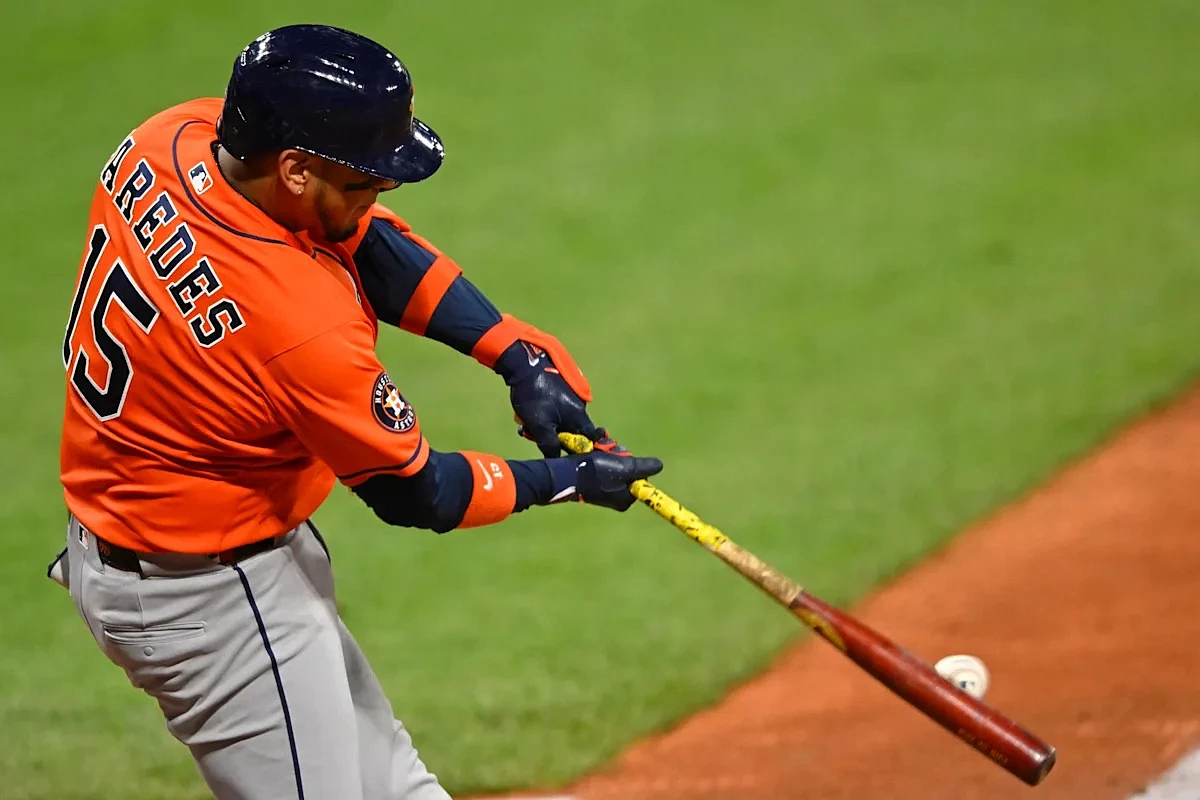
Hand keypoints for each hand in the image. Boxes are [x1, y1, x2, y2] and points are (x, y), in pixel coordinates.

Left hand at [500, 341, 601, 455]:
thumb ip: (550, 444)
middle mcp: (580, 406)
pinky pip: (555, 407)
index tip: (572, 456)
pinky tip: (529, 408)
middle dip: (554, 436)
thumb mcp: (539, 424)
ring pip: (560, 419)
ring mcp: (571, 396)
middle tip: (533, 433)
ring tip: (525, 420)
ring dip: (545, 423)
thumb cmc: (534, 395)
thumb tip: (557, 460)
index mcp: (579, 416)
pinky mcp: (561, 388)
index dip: (584, 450)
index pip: (590, 439)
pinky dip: (544, 411)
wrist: (526, 362)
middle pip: (571, 431)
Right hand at [567, 450, 662, 510]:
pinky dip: (599, 454)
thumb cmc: (597, 472)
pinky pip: (602, 462)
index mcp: (625, 499)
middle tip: (610, 452)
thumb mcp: (626, 467)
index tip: (624, 457)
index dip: (633, 463)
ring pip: (614, 462)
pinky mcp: (592, 479)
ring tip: (598, 449)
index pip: (640, 476)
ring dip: (608, 452)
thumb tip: (659, 465)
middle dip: (619, 456)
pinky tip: (592, 449)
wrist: (566, 473)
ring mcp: (603, 487)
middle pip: (627, 468)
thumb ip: (644, 467)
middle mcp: (615, 496)